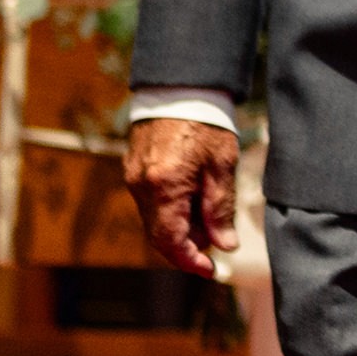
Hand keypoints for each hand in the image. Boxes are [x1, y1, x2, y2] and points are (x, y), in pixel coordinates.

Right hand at [126, 117, 240, 276]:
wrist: (181, 86)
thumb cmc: (207, 123)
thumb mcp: (222, 165)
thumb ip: (220, 208)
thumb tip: (225, 245)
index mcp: (165, 186)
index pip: (171, 241)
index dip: (191, 260)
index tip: (211, 269)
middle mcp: (141, 186)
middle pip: (159, 235)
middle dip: (187, 245)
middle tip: (216, 240)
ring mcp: (133, 177)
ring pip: (154, 220)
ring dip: (180, 227)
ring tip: (209, 212)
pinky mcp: (132, 169)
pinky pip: (149, 202)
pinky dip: (170, 210)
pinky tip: (193, 197)